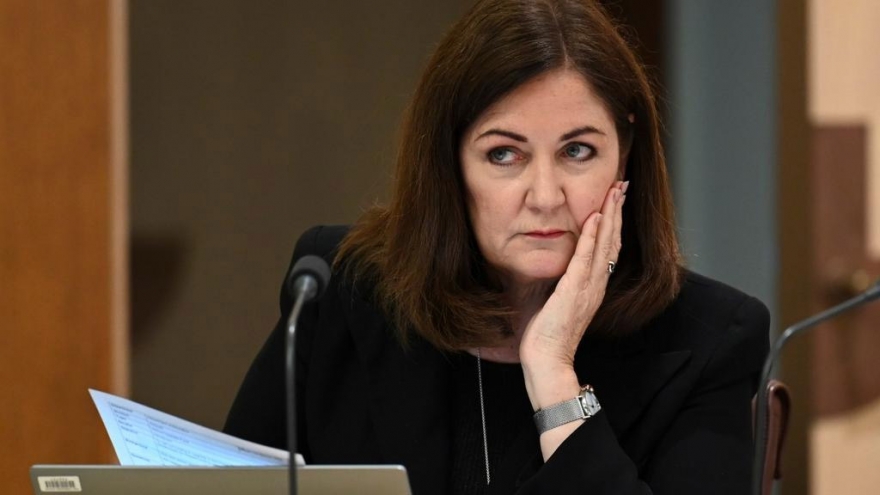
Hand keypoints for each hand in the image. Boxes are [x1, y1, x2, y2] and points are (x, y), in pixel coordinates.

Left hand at [519, 180, 626, 409]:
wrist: (547, 361)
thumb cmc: (549, 336)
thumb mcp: (560, 301)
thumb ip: (566, 283)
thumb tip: (563, 267)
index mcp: (594, 286)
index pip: (609, 247)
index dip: (614, 221)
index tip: (615, 198)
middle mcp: (597, 284)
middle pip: (613, 240)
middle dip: (617, 210)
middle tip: (622, 184)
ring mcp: (588, 287)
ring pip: (605, 244)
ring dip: (610, 215)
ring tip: (614, 191)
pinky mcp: (574, 291)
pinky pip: (585, 259)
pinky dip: (592, 237)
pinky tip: (594, 217)